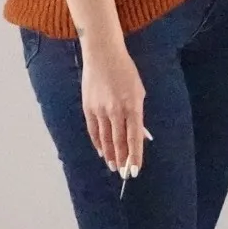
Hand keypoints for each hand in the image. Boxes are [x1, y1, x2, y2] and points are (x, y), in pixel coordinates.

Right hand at [79, 33, 148, 178]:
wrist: (103, 54)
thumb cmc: (126, 72)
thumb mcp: (139, 91)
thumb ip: (138, 115)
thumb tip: (139, 136)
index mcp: (133, 106)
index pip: (134, 138)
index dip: (135, 156)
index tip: (135, 170)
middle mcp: (116, 111)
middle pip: (119, 142)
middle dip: (122, 160)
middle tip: (124, 173)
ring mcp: (100, 110)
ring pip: (105, 139)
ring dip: (110, 155)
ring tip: (113, 166)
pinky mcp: (88, 107)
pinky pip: (93, 130)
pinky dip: (98, 143)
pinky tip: (101, 151)